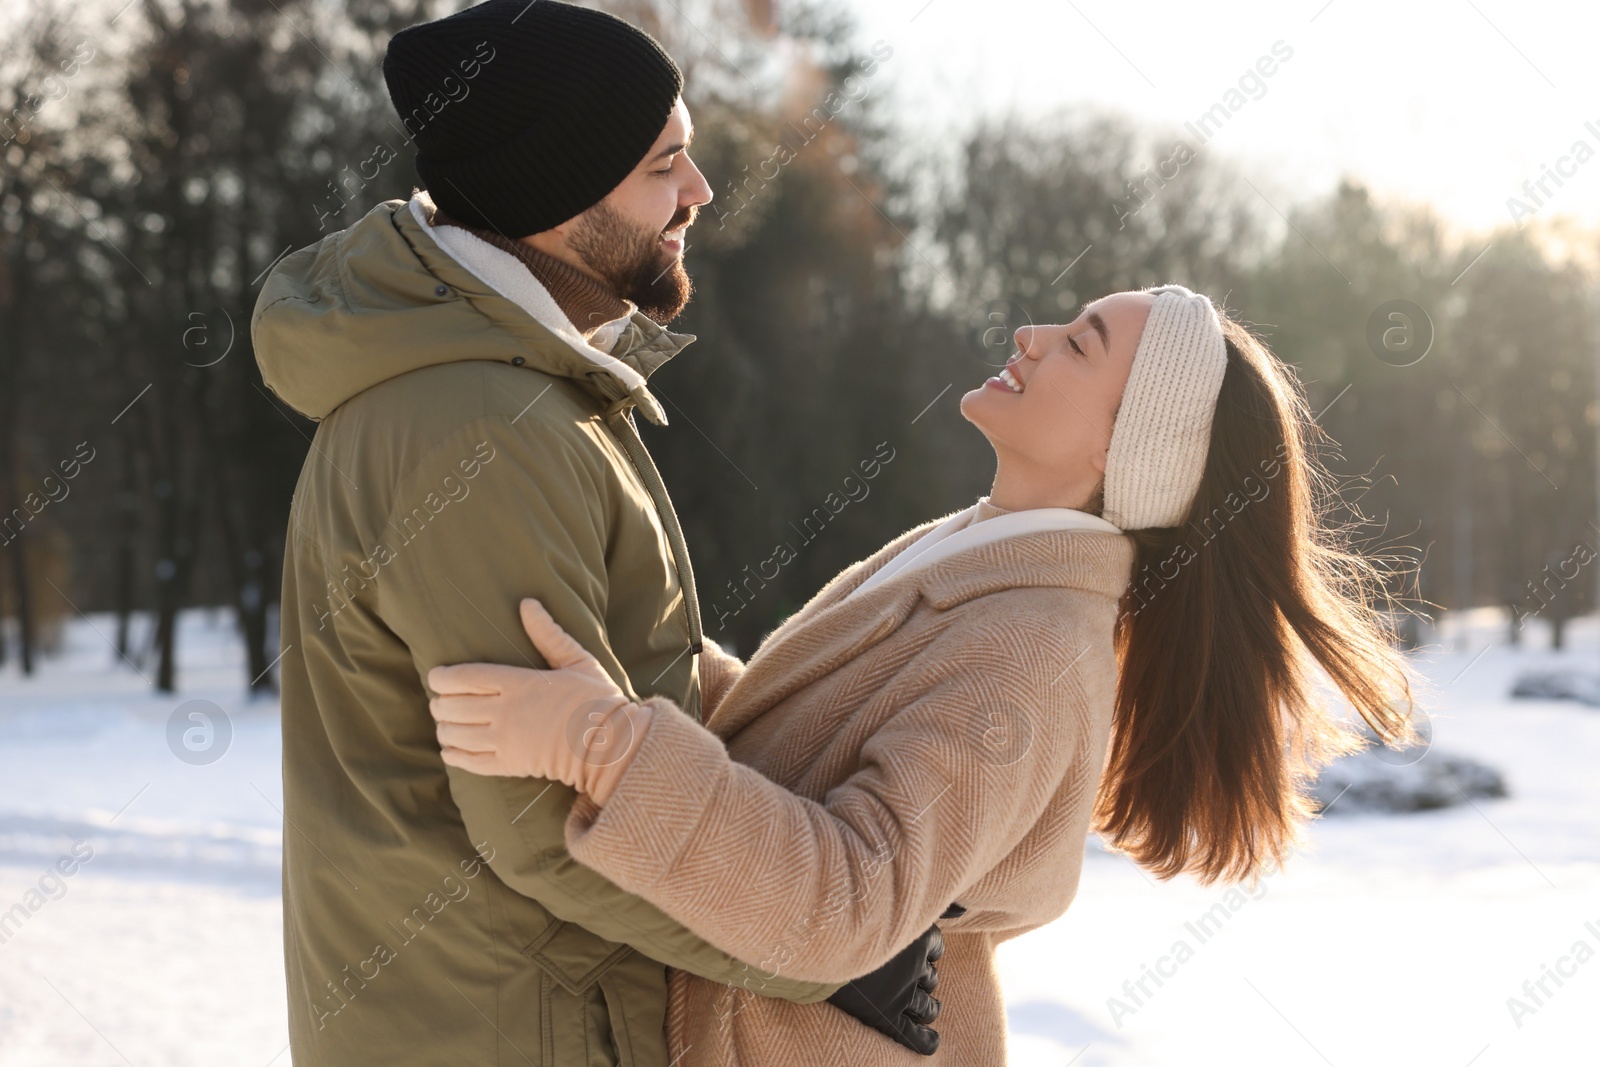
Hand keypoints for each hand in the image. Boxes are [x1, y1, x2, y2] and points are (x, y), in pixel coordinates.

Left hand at [427, 599, 652, 802]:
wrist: (611, 745)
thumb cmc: (597, 699)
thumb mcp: (577, 660)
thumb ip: (548, 634)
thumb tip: (527, 603)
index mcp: (519, 683)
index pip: (464, 677)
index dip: (442, 677)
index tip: (436, 676)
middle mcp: (506, 712)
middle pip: (453, 706)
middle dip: (439, 702)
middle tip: (441, 700)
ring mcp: (505, 741)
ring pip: (456, 734)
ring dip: (444, 727)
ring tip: (445, 722)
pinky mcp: (510, 766)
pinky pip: (469, 762)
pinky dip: (453, 755)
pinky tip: (450, 749)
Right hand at [825, 907, 961, 1056]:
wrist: (819, 943)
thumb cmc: (846, 916)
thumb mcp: (880, 902)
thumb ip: (915, 900)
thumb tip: (960, 908)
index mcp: (915, 938)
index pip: (936, 947)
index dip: (929, 951)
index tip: (920, 952)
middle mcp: (914, 968)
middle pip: (931, 977)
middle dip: (926, 978)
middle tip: (914, 979)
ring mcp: (901, 995)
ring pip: (928, 1006)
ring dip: (929, 1007)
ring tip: (928, 1008)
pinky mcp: (886, 1017)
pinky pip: (915, 1035)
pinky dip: (928, 1040)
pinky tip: (932, 1040)